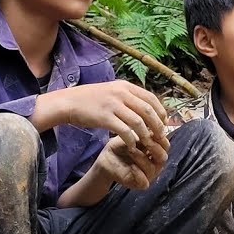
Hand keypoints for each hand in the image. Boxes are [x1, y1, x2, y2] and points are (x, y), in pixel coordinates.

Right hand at [38, 80, 169, 163]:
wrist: (69, 102)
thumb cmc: (91, 99)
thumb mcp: (111, 91)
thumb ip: (127, 96)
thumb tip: (144, 106)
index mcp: (125, 86)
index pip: (151, 98)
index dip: (160, 111)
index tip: (163, 123)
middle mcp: (121, 94)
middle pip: (148, 110)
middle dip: (157, 125)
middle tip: (160, 137)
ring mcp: (113, 105)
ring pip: (139, 122)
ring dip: (146, 135)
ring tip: (147, 144)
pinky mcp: (105, 118)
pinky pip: (125, 131)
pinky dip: (131, 140)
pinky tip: (132, 146)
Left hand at [91, 134, 166, 190]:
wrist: (105, 159)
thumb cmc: (119, 147)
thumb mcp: (131, 136)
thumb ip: (144, 132)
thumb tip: (153, 123)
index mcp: (155, 151)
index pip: (165, 145)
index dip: (160, 138)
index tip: (151, 130)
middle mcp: (155, 163)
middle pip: (163, 157)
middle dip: (155, 148)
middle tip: (145, 140)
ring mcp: (148, 175)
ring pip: (153, 168)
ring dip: (142, 158)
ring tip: (131, 150)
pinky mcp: (140, 184)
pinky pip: (145, 182)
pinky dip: (139, 174)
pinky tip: (132, 167)